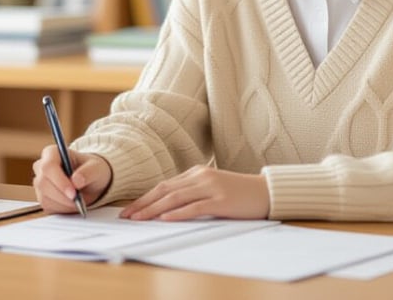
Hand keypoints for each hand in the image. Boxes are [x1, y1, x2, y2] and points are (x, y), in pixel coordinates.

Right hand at [32, 144, 111, 213]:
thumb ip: (88, 172)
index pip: (48, 166)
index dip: (59, 181)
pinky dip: (62, 209)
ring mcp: (40, 183)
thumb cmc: (91, 169)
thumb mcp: (96, 168)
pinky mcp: (42, 197)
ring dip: (64, 204)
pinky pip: (48, 207)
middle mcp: (42, 166)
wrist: (90, 180)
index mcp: (52, 153)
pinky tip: (73, 204)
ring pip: (45, 197)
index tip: (74, 193)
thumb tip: (76, 180)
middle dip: (63, 196)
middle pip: (44, 184)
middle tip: (79, 202)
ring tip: (79, 202)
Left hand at [119, 165, 268, 220]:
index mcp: (196, 173)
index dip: (145, 198)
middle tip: (127, 216)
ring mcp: (210, 187)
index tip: (129, 209)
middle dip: (143, 204)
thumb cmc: (238, 194)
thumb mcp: (211, 188)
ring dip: (154, 209)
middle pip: (165, 191)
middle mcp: (200, 177)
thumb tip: (166, 207)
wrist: (265, 192)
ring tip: (139, 218)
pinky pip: (195, 207)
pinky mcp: (221, 200)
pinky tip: (166, 218)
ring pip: (175, 198)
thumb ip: (192, 193)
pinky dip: (178, 213)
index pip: (164, 186)